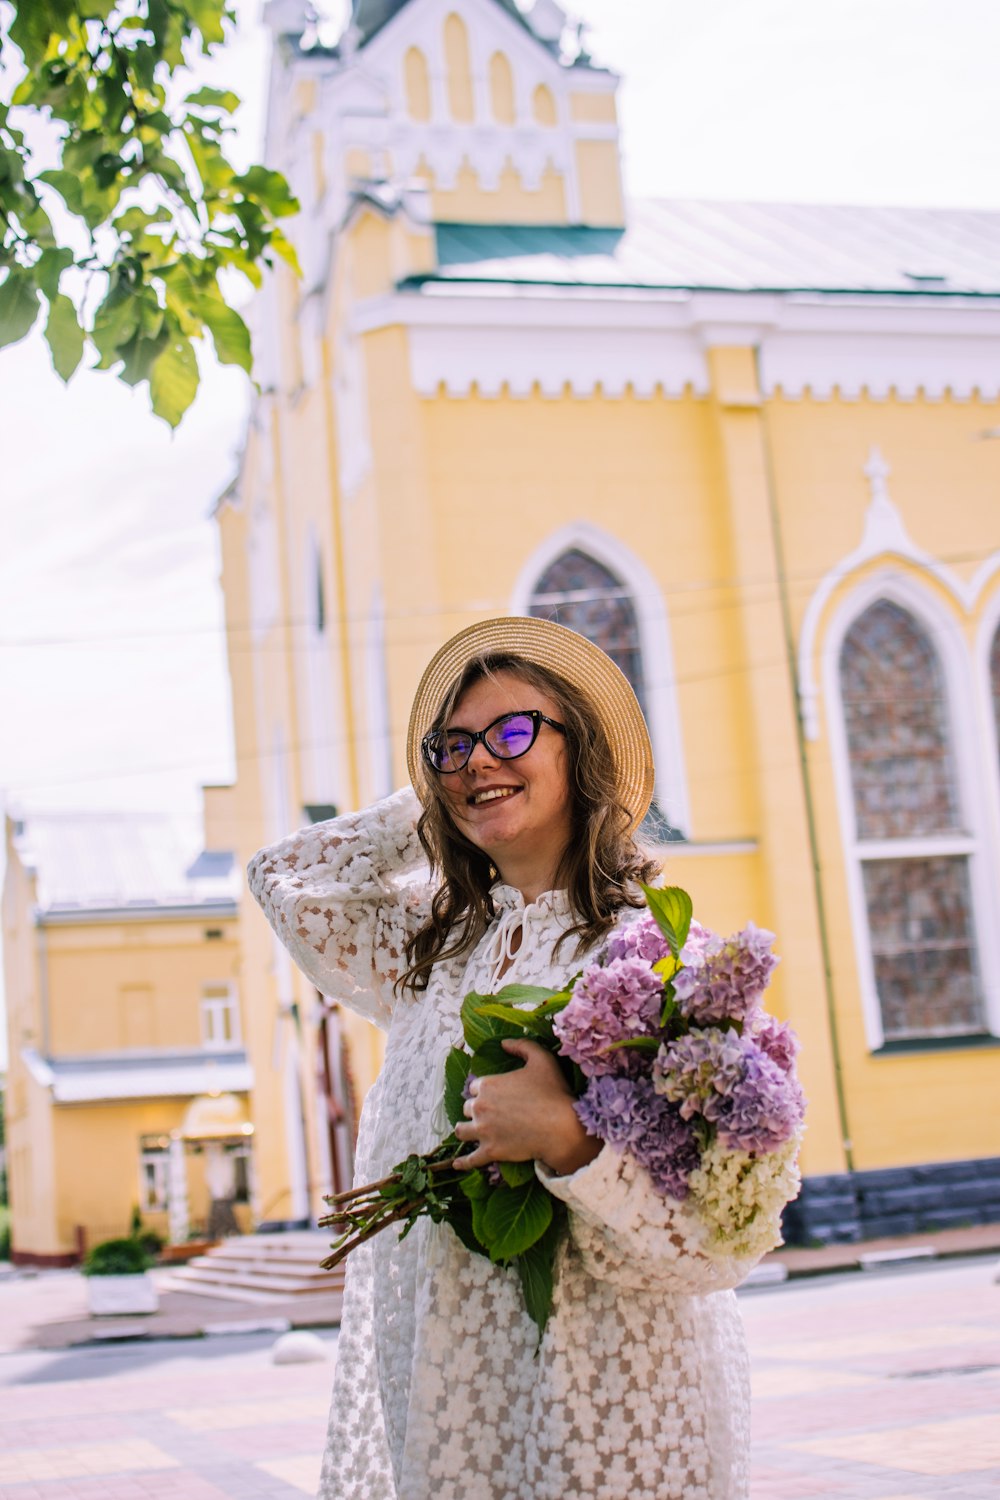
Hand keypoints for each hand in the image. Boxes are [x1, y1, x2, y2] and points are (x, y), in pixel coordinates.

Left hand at [453, 1038, 602, 1176]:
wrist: (561, 1127)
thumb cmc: (553, 1092)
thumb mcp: (541, 1059)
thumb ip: (522, 1045)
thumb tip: (504, 1043)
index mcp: (487, 1085)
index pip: (476, 1087)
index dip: (485, 1090)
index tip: (495, 1095)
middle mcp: (480, 1107)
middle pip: (468, 1108)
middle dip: (477, 1109)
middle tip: (489, 1113)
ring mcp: (483, 1131)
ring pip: (462, 1130)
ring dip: (466, 1129)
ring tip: (471, 1131)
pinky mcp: (490, 1152)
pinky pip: (470, 1159)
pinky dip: (463, 1162)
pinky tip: (458, 1163)